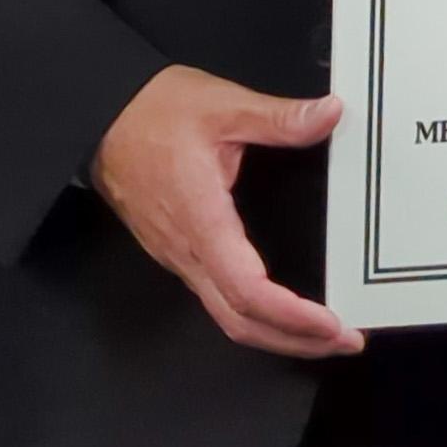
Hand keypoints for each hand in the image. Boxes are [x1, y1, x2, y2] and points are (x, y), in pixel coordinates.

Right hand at [90, 64, 362, 359]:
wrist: (99, 118)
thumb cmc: (156, 111)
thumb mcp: (225, 105)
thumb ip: (279, 118)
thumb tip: (329, 113)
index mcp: (202, 220)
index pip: (247, 290)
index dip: (291, 316)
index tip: (332, 324)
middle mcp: (187, 250)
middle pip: (240, 320)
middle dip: (295, 339)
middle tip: (347, 341)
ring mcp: (178, 256)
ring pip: (226, 315)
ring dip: (276, 332)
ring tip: (322, 333)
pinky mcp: (177, 251)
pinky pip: (216, 298)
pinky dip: (255, 315)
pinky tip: (280, 309)